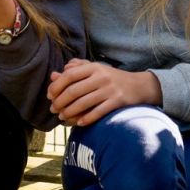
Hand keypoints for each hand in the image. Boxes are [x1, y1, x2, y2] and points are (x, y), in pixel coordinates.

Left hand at [47, 59, 161, 126]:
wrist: (139, 86)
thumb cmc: (112, 78)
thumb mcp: (96, 69)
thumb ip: (76, 69)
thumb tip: (54, 75)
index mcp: (94, 67)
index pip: (69, 75)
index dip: (56, 86)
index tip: (50, 96)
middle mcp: (101, 77)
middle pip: (73, 91)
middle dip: (60, 102)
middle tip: (53, 109)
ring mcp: (110, 89)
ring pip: (83, 103)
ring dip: (69, 112)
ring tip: (63, 117)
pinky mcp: (117, 102)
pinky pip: (98, 112)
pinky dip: (86, 119)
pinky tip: (79, 123)